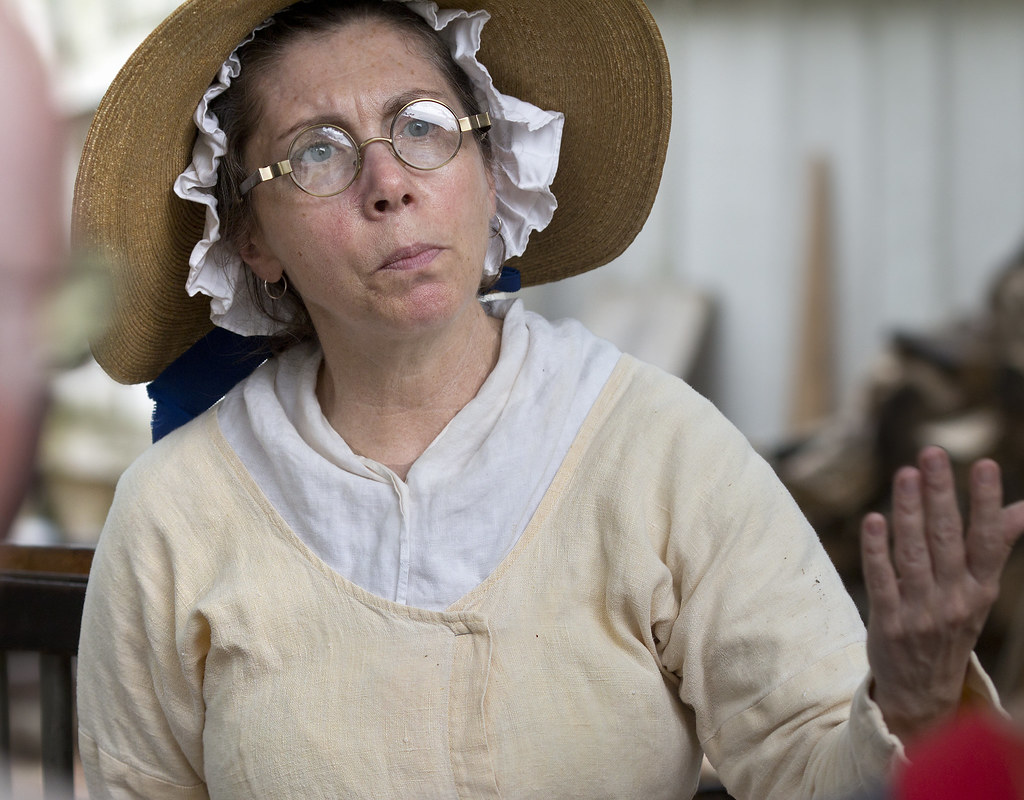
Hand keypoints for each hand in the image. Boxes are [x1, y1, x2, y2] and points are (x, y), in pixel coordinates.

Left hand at [860, 446, 1023, 742]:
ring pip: (913, 554)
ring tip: (905, 474)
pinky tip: (874, 520)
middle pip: (947, 538)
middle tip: (931, 453)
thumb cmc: (952, 624)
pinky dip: (877, 551)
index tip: (984, 464)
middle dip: (940, 493)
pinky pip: (882, 580)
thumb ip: (995, 547)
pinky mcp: (888, 622)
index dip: (986, 502)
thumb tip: (1022, 507)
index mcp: (981, 588)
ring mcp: (921, 611)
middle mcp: (955, 598)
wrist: (923, 691)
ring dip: (908, 512)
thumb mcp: (981, 591)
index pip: (988, 539)